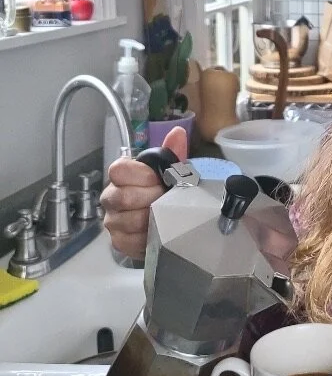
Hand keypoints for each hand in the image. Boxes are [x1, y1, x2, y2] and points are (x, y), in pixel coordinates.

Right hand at [99, 127, 187, 257]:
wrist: (163, 221)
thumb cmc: (163, 191)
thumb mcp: (170, 170)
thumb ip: (171, 152)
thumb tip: (178, 133)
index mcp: (121, 175)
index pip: (118, 170)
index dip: (141, 175)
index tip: (159, 179)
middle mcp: (110, 196)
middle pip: (123, 197)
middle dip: (151, 198)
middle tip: (167, 199)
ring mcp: (112, 221)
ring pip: (127, 221)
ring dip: (152, 219)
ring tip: (166, 216)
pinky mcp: (118, 242)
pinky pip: (129, 242)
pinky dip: (148, 237)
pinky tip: (158, 232)